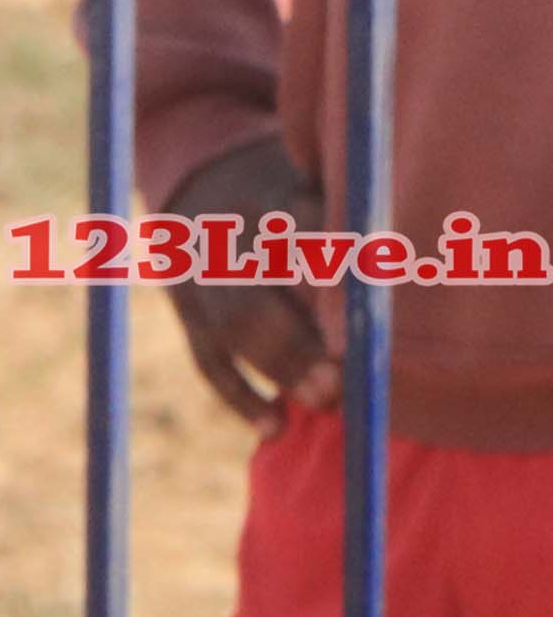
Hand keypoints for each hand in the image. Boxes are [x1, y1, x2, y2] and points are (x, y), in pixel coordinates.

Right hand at [165, 131, 340, 429]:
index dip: (326, 275)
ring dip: (277, 370)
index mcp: (272, 198)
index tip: (356, 315)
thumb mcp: (325, 188)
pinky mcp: (187, 313)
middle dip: (296, 343)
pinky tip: (274, 428)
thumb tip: (430, 269)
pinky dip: (240, 397)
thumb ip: (360, 225)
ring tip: (323, 402)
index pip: (299, 233)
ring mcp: (200, 278)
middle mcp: (228, 238)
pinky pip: (208, 360)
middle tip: (337, 382)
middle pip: (255, 293)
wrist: (205, 190)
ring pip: (231, 328)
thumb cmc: (295, 200)